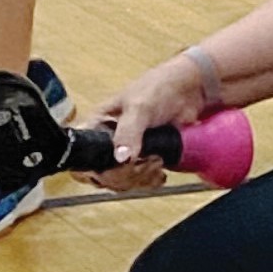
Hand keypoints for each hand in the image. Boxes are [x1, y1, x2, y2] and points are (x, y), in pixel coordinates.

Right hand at [80, 56, 210, 190]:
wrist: (189, 91)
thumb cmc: (159, 88)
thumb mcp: (139, 107)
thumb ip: (128, 132)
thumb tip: (120, 157)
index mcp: (96, 126)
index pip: (83, 159)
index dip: (98, 170)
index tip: (120, 166)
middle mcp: (106, 142)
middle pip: (103, 176)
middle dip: (127, 174)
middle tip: (146, 158)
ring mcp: (125, 153)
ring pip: (122, 182)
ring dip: (141, 176)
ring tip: (156, 159)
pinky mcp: (143, 161)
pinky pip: (139, 182)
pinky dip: (151, 180)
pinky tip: (159, 170)